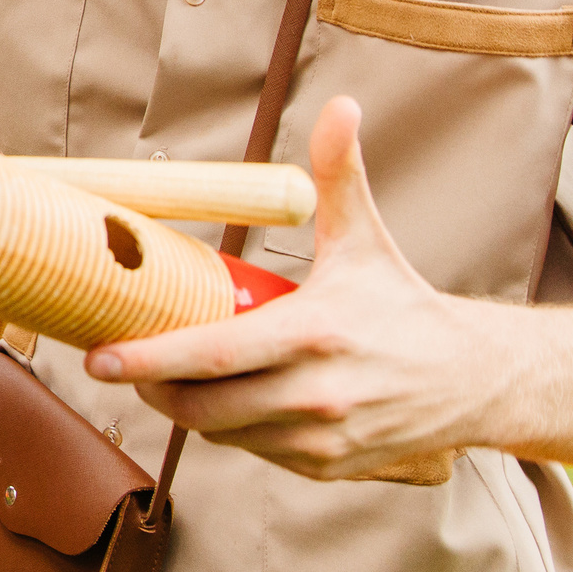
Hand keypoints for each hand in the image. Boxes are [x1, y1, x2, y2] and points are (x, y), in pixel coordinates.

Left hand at [83, 98, 484, 480]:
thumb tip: (342, 104)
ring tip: (167, 377)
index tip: (99, 359)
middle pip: (204, 407)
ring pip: (223, 434)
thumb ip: (340, 173)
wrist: (472, 380)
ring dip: (188, 410)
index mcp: (314, 333)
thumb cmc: (402, 304)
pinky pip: (254, 453)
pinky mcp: (327, 467)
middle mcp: (316, 394)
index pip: (213, 355)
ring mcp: (321, 438)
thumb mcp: (363, 238)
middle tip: (122, 363)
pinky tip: (223, 400)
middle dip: (153, 388)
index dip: (150, 360)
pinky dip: (230, 431)